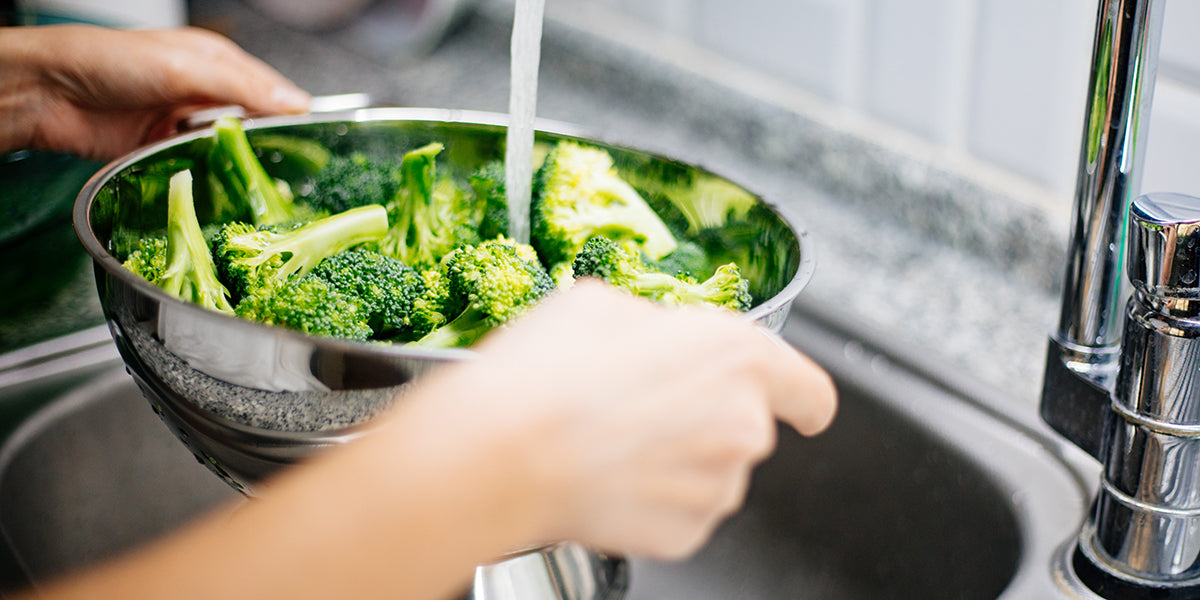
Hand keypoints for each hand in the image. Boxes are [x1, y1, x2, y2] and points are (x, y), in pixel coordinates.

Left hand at [0, 25, 309, 159]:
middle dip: (269, 147)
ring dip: (239, 166)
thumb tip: (298, 103)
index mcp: (217, 62)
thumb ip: (243, 87)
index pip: (271, 91)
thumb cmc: (110, 62)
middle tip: (294, 176)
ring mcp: (182, 123)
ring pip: (227, 150)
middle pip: (253, 125)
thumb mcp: (186, 67)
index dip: (292, 116)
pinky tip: (224, 192)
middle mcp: (204, 92)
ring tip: (263, 190)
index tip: (315, 144)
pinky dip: (209, 179)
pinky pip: (197, 169)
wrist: (47, 93)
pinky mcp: (162, 151)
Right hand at [399, 281, 837, 559]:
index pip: (808, 388)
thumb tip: (652, 337)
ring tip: (610, 441)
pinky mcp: (685, 534)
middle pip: (744, 428)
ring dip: (675, 459)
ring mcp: (717, 487)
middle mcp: (743, 424)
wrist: (504, 451)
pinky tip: (607, 476)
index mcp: (737, 355)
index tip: (805, 409)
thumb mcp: (601, 304)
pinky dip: (651, 499)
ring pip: (710, 472)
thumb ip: (654, 323)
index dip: (804, 399)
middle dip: (702, 419)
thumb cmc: (548, 371)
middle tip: (638, 406)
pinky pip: (679, 512)